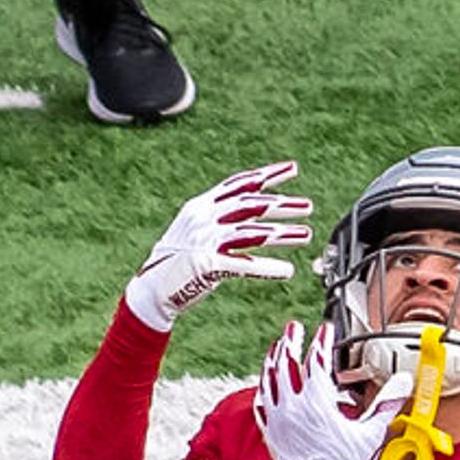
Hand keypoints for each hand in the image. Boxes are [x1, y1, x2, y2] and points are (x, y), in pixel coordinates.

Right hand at [123, 161, 309, 332]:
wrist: (151, 290)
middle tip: (308, 206)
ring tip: (306, 234)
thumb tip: (255, 214)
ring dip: (282, 233)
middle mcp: (203, 219)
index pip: (240, 184)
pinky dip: (267, 268)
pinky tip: (286, 270)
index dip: (267, 175)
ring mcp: (205, 241)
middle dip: (282, 205)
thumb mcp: (197, 232)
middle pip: (251, 206)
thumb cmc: (177, 264)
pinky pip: (244, 265)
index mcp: (201, 206)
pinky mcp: (207, 265)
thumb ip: (222, 220)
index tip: (293, 169)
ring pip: (253, 232)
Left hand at [256, 321, 391, 459]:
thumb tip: (404, 381)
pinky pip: (261, 406)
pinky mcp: (270, 436)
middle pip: (286, 363)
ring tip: (277, 348)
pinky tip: (265, 386)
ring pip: (269, 381)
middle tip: (294, 328)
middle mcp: (291, 408)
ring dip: (273, 361)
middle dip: (290, 341)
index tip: (326, 330)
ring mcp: (277, 422)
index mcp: (316, 403)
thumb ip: (387, 403)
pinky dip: (263, 390)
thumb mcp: (372, 433)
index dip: (322, 341)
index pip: (317, 361)